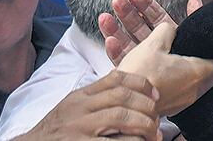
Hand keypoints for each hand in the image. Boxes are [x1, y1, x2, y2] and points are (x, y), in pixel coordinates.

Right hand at [15, 70, 160, 140]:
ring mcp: (79, 128)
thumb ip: (97, 98)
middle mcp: (79, 109)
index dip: (141, 83)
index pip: (115, 78)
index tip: (156, 94)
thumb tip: (130, 92)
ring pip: (121, 117)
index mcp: (80, 96)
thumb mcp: (73, 107)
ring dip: (144, 125)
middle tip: (157, 118)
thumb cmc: (56, 131)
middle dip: (146, 106)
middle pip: (122, 97)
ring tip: (153, 133)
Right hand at [101, 0, 212, 115]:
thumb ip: (166, 30)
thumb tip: (169, 26)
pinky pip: (136, 67)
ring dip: (126, 28)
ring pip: (145, 49)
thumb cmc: (145, 79)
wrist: (121, 113)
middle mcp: (183, 78)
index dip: (198, 17)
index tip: (191, 0)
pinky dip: (123, 52)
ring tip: (111, 8)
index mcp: (196, 68)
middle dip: (143, 15)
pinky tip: (109, 38)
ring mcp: (162, 85)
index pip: (208, 41)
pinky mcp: (145, 91)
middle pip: (165, 38)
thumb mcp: (156, 47)